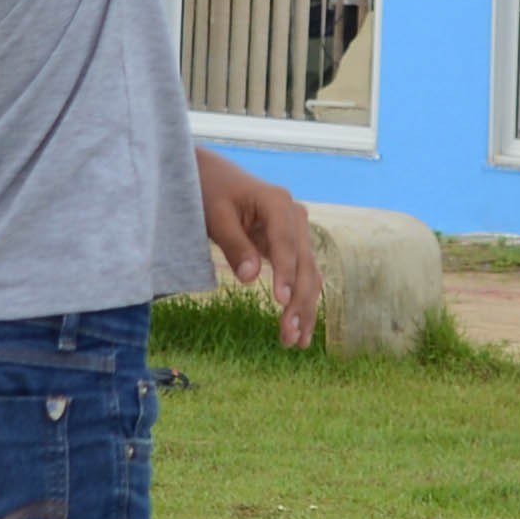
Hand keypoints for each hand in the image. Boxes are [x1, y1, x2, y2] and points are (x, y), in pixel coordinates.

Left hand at [198, 148, 325, 349]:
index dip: (285, 273)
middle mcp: (296, 216)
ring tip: (295, 343)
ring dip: (304, 309)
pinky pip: (301, 275)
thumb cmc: (211, 191)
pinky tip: (298, 330)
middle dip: (298, 303)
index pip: (286, 243)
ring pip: (308, 275)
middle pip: (304, 264)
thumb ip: (234, 246)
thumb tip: (249, 279)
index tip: (282, 302)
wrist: (213, 175)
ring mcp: (297, 231)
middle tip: (288, 337)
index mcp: (278, 203)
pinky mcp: (291, 245)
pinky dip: (300, 301)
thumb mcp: (216, 216)